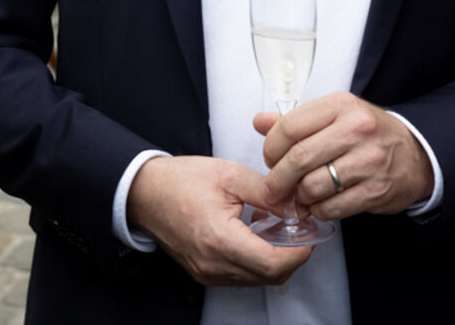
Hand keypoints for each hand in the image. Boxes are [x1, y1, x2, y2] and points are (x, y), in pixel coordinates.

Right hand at [126, 154, 311, 286]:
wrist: (144, 193)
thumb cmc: (180, 181)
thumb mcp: (230, 175)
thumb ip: (268, 193)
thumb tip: (297, 207)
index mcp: (220, 240)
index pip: (274, 264)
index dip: (300, 251)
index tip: (310, 233)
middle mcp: (213, 264)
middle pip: (270, 276)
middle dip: (292, 256)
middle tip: (300, 230)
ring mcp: (208, 273)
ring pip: (257, 279)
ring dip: (274, 259)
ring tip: (276, 228)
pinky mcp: (205, 273)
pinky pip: (241, 276)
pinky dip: (256, 261)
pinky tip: (255, 235)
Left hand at [254, 91, 433, 220]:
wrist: (414, 156)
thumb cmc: (368, 134)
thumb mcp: (335, 116)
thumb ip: (296, 121)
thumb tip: (259, 122)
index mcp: (340, 106)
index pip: (290, 126)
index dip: (271, 148)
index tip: (270, 160)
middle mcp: (355, 130)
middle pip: (298, 158)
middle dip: (278, 179)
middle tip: (273, 188)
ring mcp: (367, 161)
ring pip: (313, 186)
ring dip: (299, 197)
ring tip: (300, 196)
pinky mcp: (374, 191)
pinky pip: (332, 207)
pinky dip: (319, 210)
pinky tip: (319, 204)